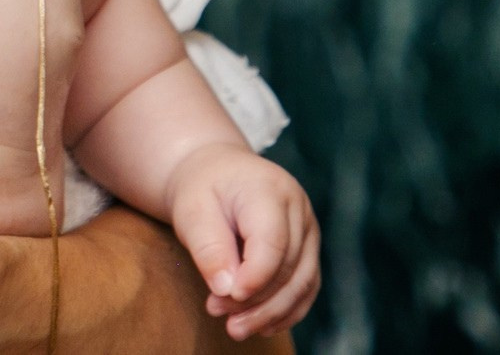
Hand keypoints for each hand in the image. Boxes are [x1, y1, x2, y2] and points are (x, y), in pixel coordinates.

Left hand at [168, 145, 320, 339]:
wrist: (216, 171)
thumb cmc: (201, 189)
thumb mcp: (191, 210)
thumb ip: (209, 247)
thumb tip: (227, 290)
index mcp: (269, 188)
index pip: (272, 242)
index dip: (254, 277)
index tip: (226, 298)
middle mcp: (298, 208)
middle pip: (288, 266)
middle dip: (255, 299)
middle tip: (217, 314)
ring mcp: (309, 228)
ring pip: (302, 281)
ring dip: (271, 312)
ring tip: (236, 328)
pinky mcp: (308, 247)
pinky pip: (306, 286)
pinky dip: (286, 310)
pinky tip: (262, 326)